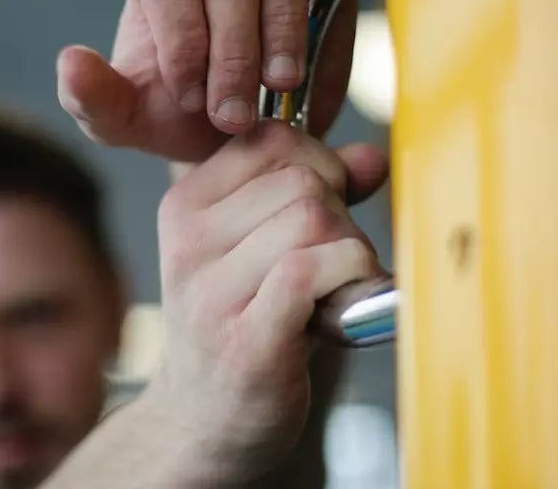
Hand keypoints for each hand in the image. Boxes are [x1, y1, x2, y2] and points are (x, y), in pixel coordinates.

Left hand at [56, 0, 359, 161]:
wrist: (242, 131)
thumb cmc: (181, 115)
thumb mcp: (128, 121)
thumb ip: (92, 98)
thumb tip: (71, 59)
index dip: (183, 39)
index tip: (193, 100)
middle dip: (232, 50)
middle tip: (235, 115)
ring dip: (282, 20)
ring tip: (281, 83)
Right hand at [143, 121, 388, 482]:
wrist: (204, 418)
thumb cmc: (243, 322)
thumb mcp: (263, 245)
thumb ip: (315, 194)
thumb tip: (371, 157)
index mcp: (186, 205)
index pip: (271, 139)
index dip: (320, 163)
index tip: (325, 205)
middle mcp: (190, 242)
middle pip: (303, 182)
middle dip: (341, 216)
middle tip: (331, 262)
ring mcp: (211, 293)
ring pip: (313, 222)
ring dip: (350, 254)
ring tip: (334, 291)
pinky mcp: (246, 340)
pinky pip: (311, 271)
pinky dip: (348, 282)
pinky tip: (340, 310)